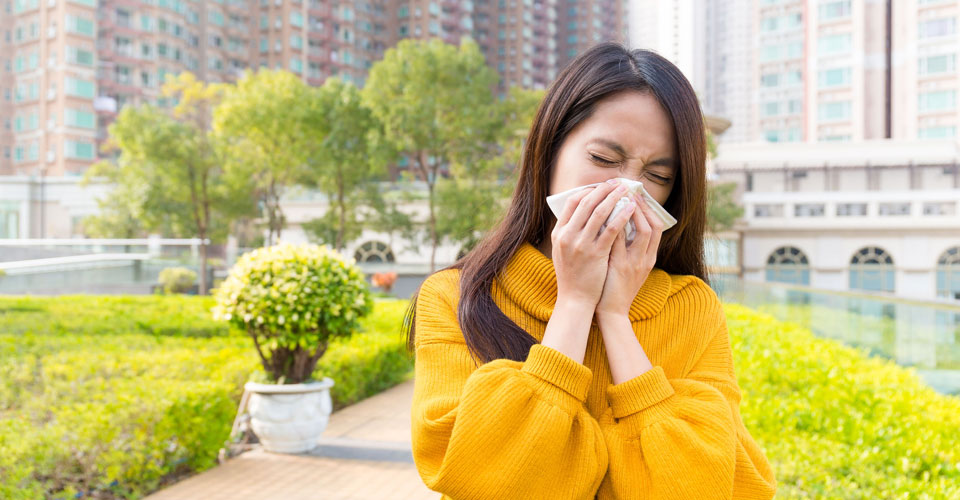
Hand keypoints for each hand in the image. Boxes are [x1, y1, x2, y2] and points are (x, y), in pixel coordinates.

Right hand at [551, 179, 633, 307]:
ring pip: (600, 212)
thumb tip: (584, 211)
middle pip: (586, 203)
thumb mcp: (563, 250)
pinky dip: (622, 215)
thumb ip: (570, 231)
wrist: (574, 299)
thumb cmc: (572, 275)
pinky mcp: (596, 254)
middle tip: (617, 183)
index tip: (602, 186)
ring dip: (615, 198)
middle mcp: (567, 236)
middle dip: (604, 189)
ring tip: (626, 191)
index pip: (572, 202)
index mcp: (559, 233)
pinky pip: (612, 229)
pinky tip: (631, 209)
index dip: (589, 190)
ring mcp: (581, 244)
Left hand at [595, 190, 664, 318]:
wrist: (611, 312)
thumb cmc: (615, 287)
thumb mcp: (628, 265)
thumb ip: (627, 246)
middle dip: (642, 206)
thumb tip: (619, 222)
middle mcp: (646, 259)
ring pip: (643, 231)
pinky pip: (620, 242)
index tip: (636, 195)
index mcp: (649, 258)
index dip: (648, 210)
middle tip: (629, 190)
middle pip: (653, 226)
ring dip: (632, 212)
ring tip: (620, 197)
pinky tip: (606, 215)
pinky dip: (615, 226)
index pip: (657, 227)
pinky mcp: (621, 267)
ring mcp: (636, 263)